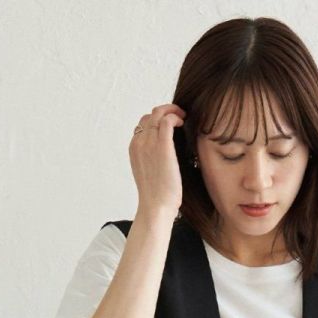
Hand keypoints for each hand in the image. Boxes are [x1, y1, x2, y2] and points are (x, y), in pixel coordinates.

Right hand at [129, 103, 185, 217]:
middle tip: (179, 116)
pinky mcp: (162, 147)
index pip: (143, 124)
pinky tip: (183, 122)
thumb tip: (166, 154)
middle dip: (165, 111)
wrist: (156, 207)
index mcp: (134, 148)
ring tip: (182, 116)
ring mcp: (149, 143)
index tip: (170, 123)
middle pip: (150, 115)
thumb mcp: (149, 173)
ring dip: (171, 110)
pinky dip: (175, 116)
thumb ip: (153, 158)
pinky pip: (167, 120)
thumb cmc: (157, 196)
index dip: (157, 119)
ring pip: (158, 113)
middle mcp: (139, 142)